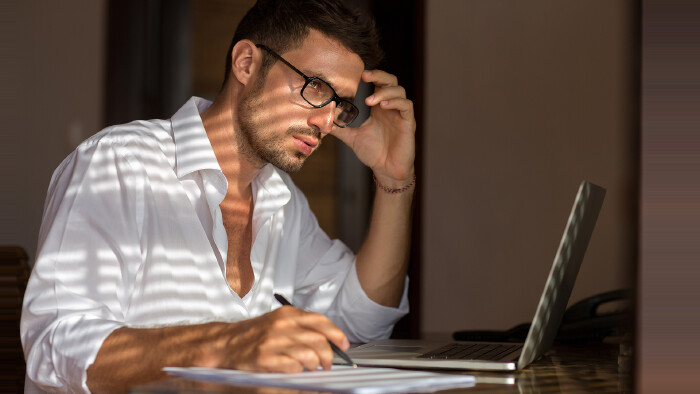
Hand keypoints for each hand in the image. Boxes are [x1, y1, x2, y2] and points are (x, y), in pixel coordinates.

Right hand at [197, 306, 349, 372]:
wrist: (223, 346)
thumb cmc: (251, 336)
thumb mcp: (277, 323)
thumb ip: (300, 327)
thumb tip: (326, 339)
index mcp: (287, 315)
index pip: (320, 321)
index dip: (336, 334)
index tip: (343, 345)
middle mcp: (281, 326)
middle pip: (319, 340)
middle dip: (328, 356)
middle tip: (327, 365)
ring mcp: (273, 342)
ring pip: (309, 355)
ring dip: (314, 366)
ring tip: (310, 369)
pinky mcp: (265, 359)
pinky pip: (293, 367)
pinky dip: (299, 373)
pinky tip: (295, 372)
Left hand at [332, 70, 415, 186]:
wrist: (387, 170)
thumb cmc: (373, 152)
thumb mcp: (352, 137)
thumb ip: (337, 127)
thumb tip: (317, 122)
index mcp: (378, 107)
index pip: (377, 83)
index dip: (370, 75)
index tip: (357, 74)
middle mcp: (390, 106)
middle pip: (390, 81)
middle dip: (378, 75)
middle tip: (364, 76)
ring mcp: (400, 113)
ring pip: (399, 91)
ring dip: (384, 92)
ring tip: (370, 100)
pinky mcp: (408, 122)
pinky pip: (406, 106)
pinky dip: (395, 102)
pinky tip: (383, 106)